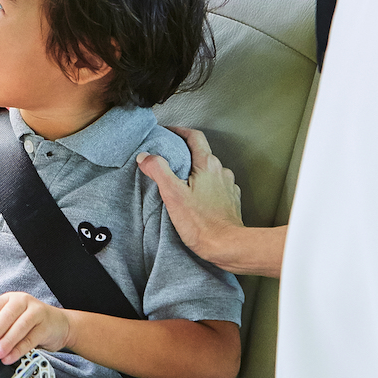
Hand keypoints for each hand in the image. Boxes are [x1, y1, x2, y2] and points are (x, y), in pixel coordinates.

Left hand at [0, 291, 70, 362]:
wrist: (57, 324)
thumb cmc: (29, 320)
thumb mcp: (10, 317)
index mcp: (10, 298)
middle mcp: (23, 301)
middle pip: (8, 315)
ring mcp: (37, 312)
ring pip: (20, 327)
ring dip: (6, 342)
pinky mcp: (46, 327)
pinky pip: (30, 339)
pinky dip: (18, 350)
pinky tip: (9, 358)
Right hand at [137, 127, 242, 259]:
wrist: (228, 246)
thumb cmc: (202, 223)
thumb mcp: (173, 195)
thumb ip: (159, 171)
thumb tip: (146, 156)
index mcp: (207, 165)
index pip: (194, 136)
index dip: (180, 131)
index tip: (168, 132)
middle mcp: (221, 171)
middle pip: (202, 153)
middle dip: (185, 153)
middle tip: (169, 159)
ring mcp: (228, 186)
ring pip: (210, 171)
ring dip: (196, 172)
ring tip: (181, 182)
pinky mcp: (231, 201)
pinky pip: (217, 187)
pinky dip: (206, 188)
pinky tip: (197, 199)